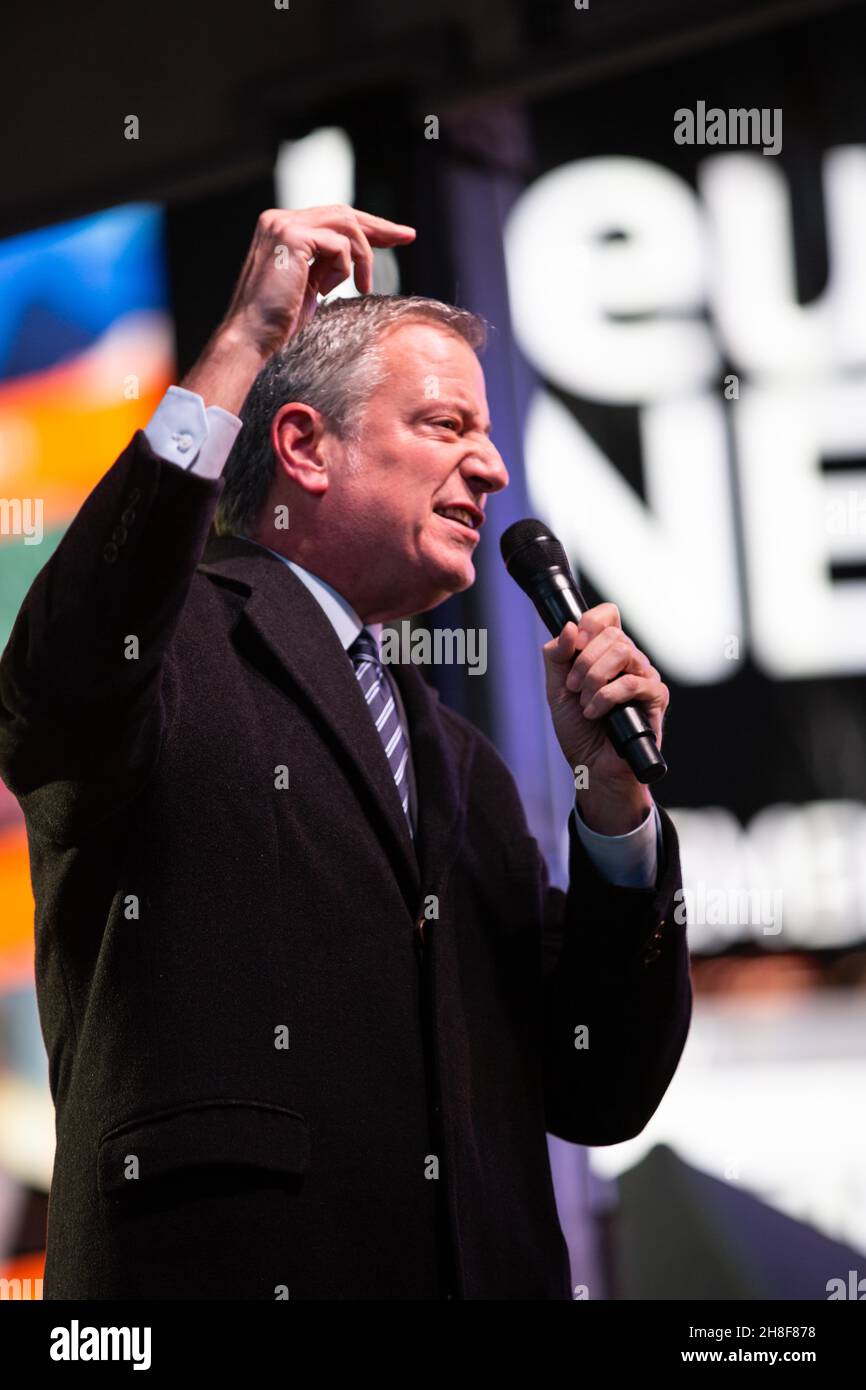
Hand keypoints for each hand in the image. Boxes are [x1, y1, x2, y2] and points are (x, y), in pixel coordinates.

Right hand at [219, 205, 416, 356]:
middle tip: (408, 237)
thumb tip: (352, 257)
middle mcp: (280, 219)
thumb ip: (324, 264)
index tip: (396, 235)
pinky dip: (345, 268)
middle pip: (344, 212)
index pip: (333, 217)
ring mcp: (284, 225)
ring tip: (363, 286)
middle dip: (379, 227)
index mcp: (282, 227)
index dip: (367, 226)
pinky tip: (332, 289)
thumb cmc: (278, 320)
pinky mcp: (292, 237)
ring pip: (346, 225)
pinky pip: (339, 245)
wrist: (252, 336)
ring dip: (363, 257)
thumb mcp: (307, 285)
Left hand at [542, 605, 668, 831]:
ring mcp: (644, 676)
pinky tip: (595, 712)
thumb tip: (570, 627)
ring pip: (623, 652)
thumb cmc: (578, 730)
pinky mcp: (656, 697)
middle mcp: (629, 660)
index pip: (607, 615)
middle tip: (574, 688)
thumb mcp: (556, 688)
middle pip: (612, 634)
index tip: (574, 646)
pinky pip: (632, 682)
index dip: (590, 623)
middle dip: (584, 662)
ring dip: (594, 679)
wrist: (591, 766)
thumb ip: (557, 656)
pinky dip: (606, 697)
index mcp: (606, 652)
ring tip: (585, 704)